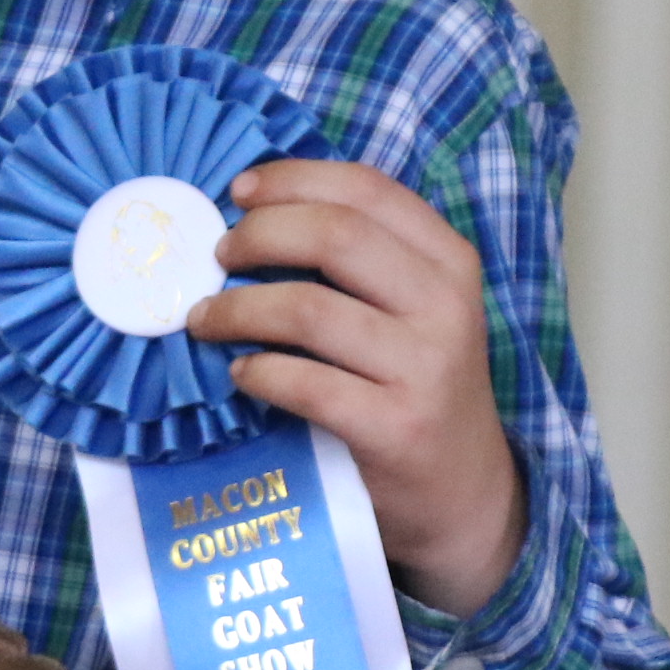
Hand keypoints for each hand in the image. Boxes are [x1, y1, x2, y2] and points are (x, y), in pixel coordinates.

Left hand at [186, 159, 526, 618]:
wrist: (463, 491)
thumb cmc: (416, 384)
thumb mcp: (413, 308)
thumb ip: (358, 260)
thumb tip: (252, 210)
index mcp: (448, 260)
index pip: (367, 190)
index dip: (294, 179)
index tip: (240, 190)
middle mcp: (444, 305)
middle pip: (334, 235)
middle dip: (259, 235)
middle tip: (219, 255)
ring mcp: (424, 368)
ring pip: (308, 309)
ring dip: (238, 308)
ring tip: (206, 319)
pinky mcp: (394, 428)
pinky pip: (305, 384)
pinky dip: (258, 372)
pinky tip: (241, 374)